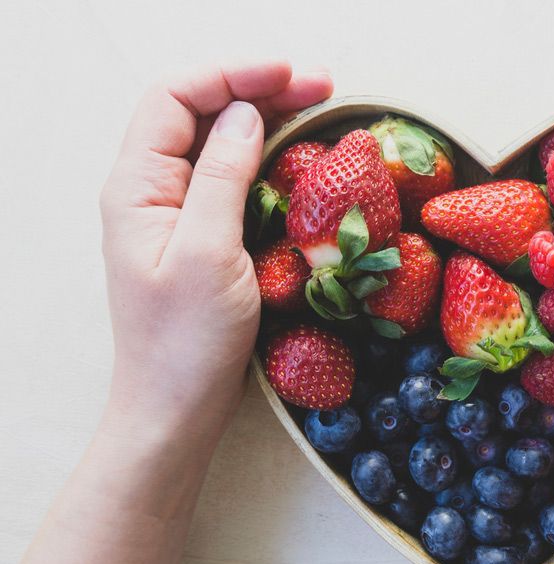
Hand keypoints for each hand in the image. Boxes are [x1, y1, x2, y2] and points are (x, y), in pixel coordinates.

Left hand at [99, 60, 331, 442]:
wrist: (177, 408)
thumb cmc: (185, 342)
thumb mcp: (207, 253)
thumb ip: (222, 176)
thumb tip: (245, 113)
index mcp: (137, 186)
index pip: (175, 98)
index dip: (230, 74)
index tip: (288, 74)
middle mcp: (153, 190)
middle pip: (201, 113)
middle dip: (260, 89)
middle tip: (324, 87)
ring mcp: (179, 212)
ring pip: (221, 143)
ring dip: (269, 119)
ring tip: (322, 109)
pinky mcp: (205, 235)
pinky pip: (235, 179)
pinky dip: (270, 159)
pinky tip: (303, 158)